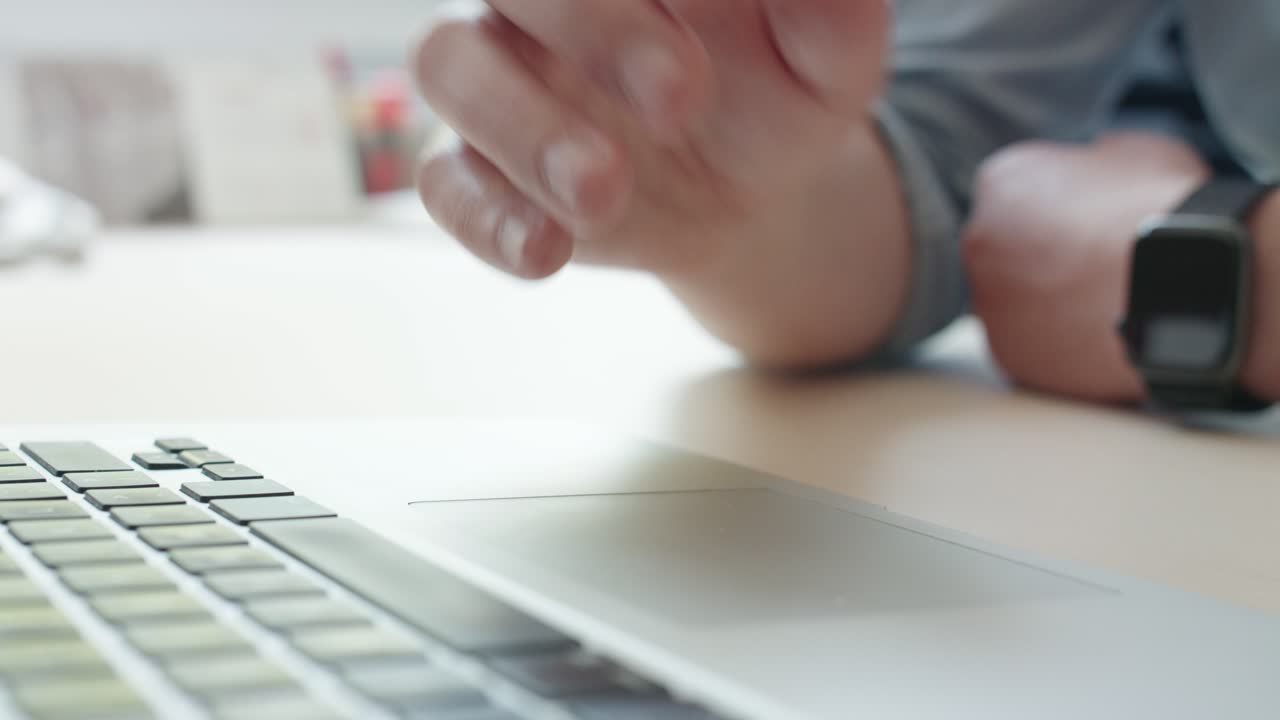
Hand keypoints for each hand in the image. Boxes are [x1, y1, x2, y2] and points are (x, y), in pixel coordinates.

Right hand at [412, 0, 889, 278]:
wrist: (745, 192)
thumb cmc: (779, 94)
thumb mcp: (827, 60)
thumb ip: (826, 15)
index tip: (712, 31)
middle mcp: (540, 1)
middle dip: (592, 28)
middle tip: (682, 99)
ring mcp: (497, 79)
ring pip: (449, 66)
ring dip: (523, 127)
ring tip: (604, 190)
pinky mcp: (478, 170)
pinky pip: (443, 183)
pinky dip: (485, 217)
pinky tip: (547, 253)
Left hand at [963, 133, 1211, 402]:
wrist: (1187, 282)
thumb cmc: (1167, 207)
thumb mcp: (1139, 149)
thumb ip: (1099, 155)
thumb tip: (1100, 160)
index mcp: (1003, 180)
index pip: (1012, 189)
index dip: (1054, 202)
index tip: (1085, 215)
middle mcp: (979, 240)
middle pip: (1003, 246)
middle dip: (1040, 253)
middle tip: (1092, 260)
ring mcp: (989, 302)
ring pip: (1011, 300)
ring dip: (1045, 300)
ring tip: (1102, 299)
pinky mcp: (1009, 355)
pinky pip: (1029, 347)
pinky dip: (1057, 343)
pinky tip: (1098, 332)